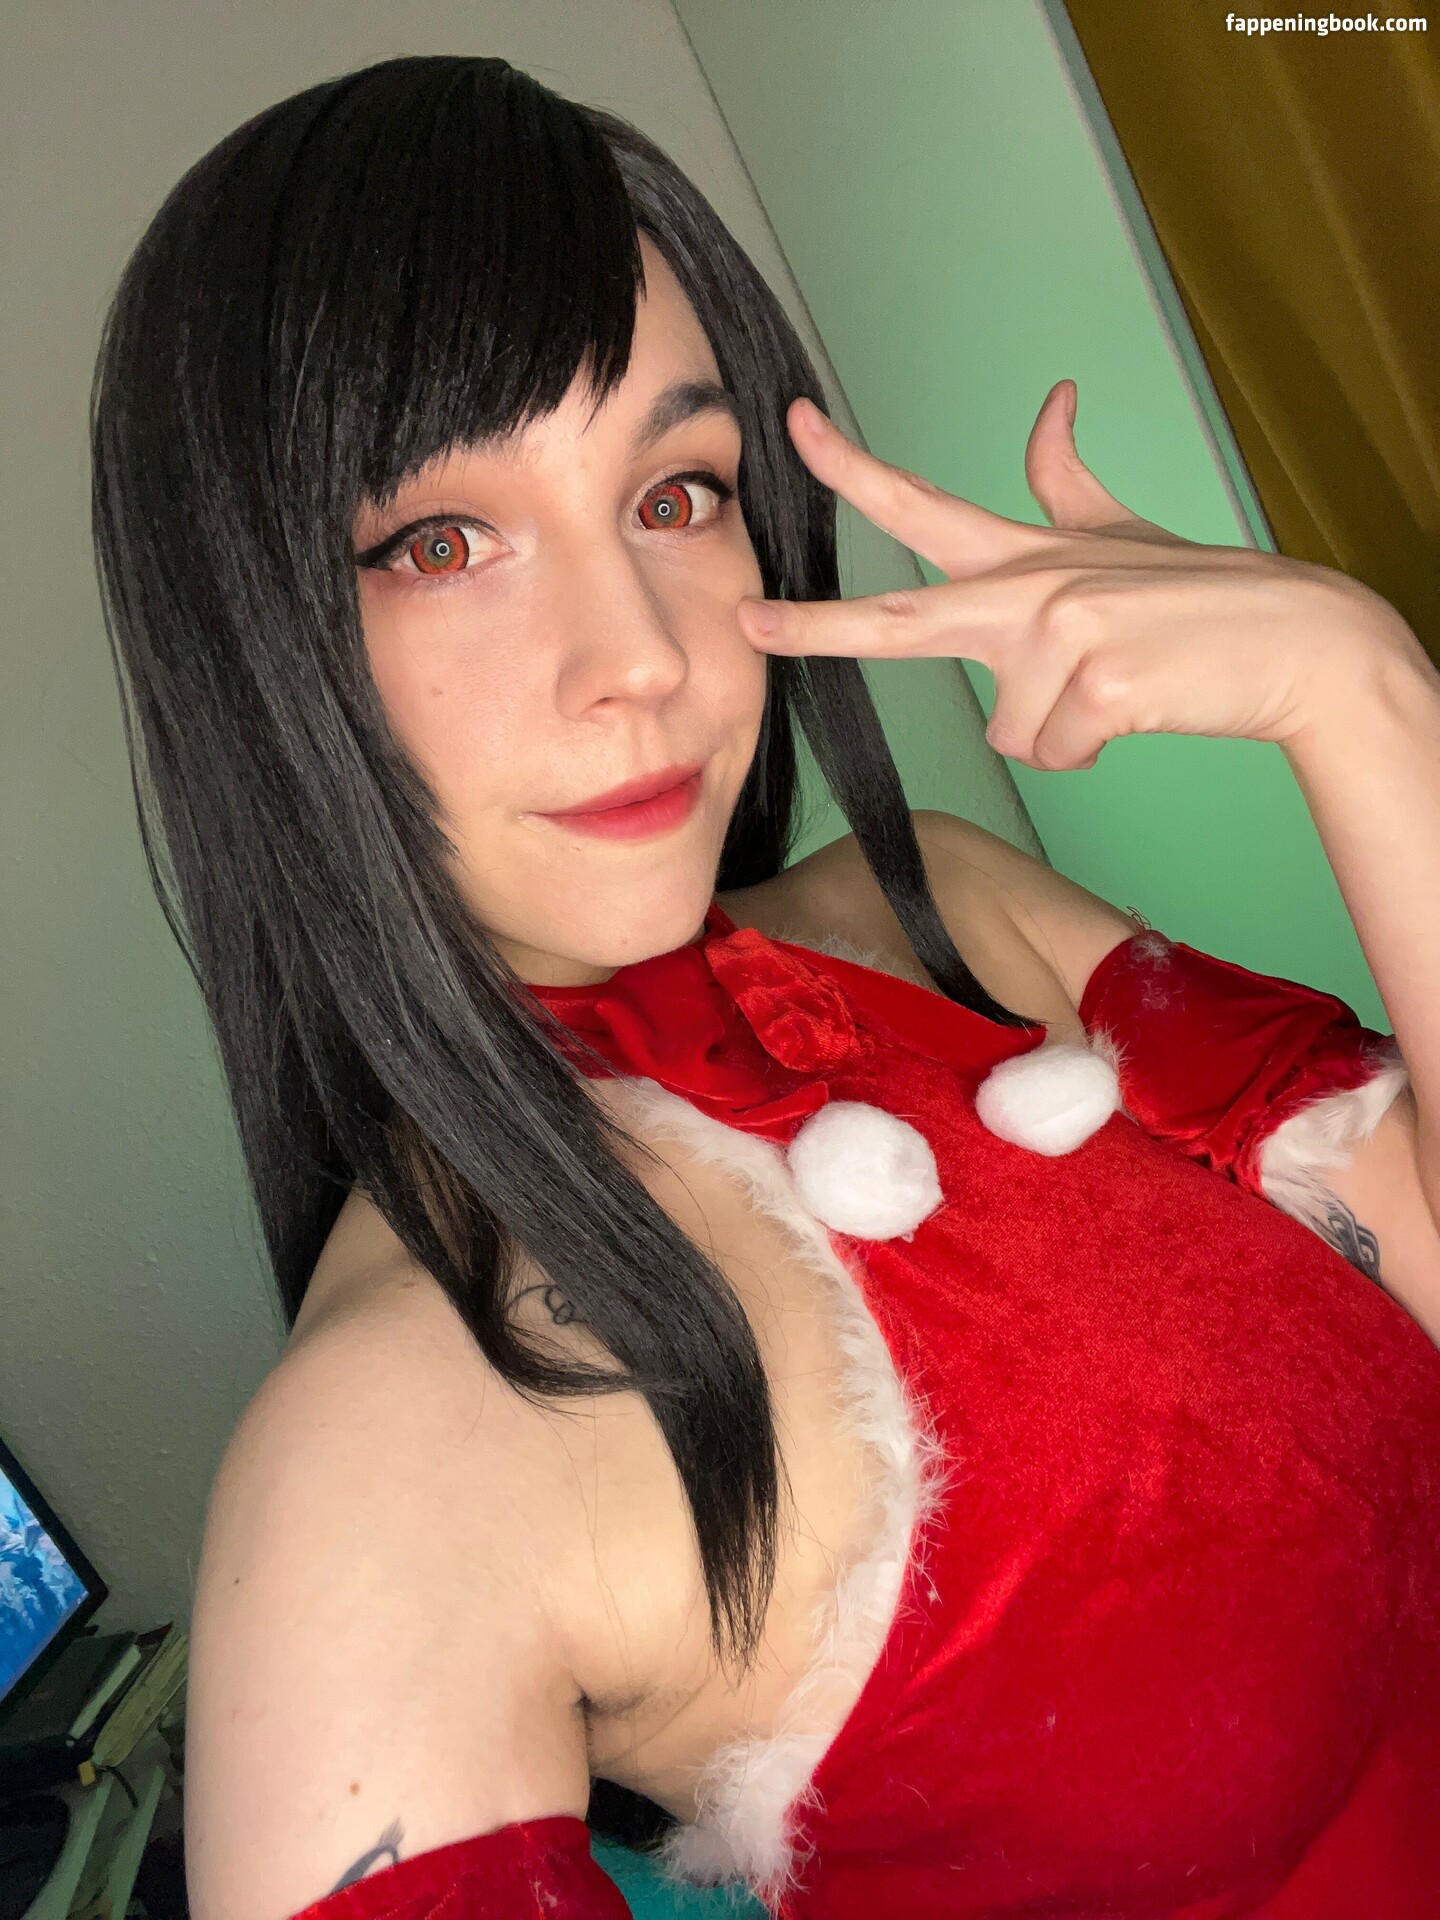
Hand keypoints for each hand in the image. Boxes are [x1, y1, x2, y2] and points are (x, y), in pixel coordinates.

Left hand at [737, 387, 1415, 770]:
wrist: (1297, 640)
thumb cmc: (1201, 599)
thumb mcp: (1123, 532)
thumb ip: (1066, 481)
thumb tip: (1052, 400)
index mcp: (1026, 553)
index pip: (923, 505)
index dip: (854, 468)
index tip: (795, 430)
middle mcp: (1030, 586)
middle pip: (899, 616)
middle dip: (816, 626)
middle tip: (749, 620)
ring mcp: (1062, 632)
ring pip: (1009, 731)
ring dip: (1058, 734)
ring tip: (1117, 692)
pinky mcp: (1096, 684)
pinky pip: (1053, 753)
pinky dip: (1091, 752)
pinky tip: (1135, 713)